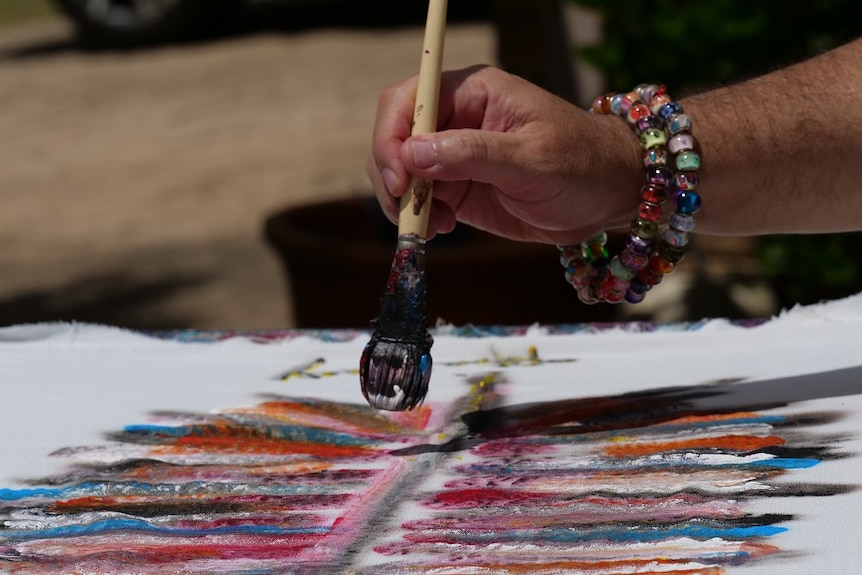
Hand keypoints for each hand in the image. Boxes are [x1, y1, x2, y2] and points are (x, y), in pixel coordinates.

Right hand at [367, 65, 641, 244]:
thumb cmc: (582, 164)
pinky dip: (419, 218)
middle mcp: (457, 119)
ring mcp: (455, 156)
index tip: (399, 178)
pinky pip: (421, 200)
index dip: (392, 136)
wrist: (608, 196)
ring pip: (402, 173)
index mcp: (473, 93)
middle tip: (408, 211)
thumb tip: (412, 154)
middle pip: (396, 137)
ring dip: (405, 202)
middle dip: (392, 175)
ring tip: (431, 227)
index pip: (409, 100)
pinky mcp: (458, 188)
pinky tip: (439, 229)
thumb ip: (472, 154)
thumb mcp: (531, 158)